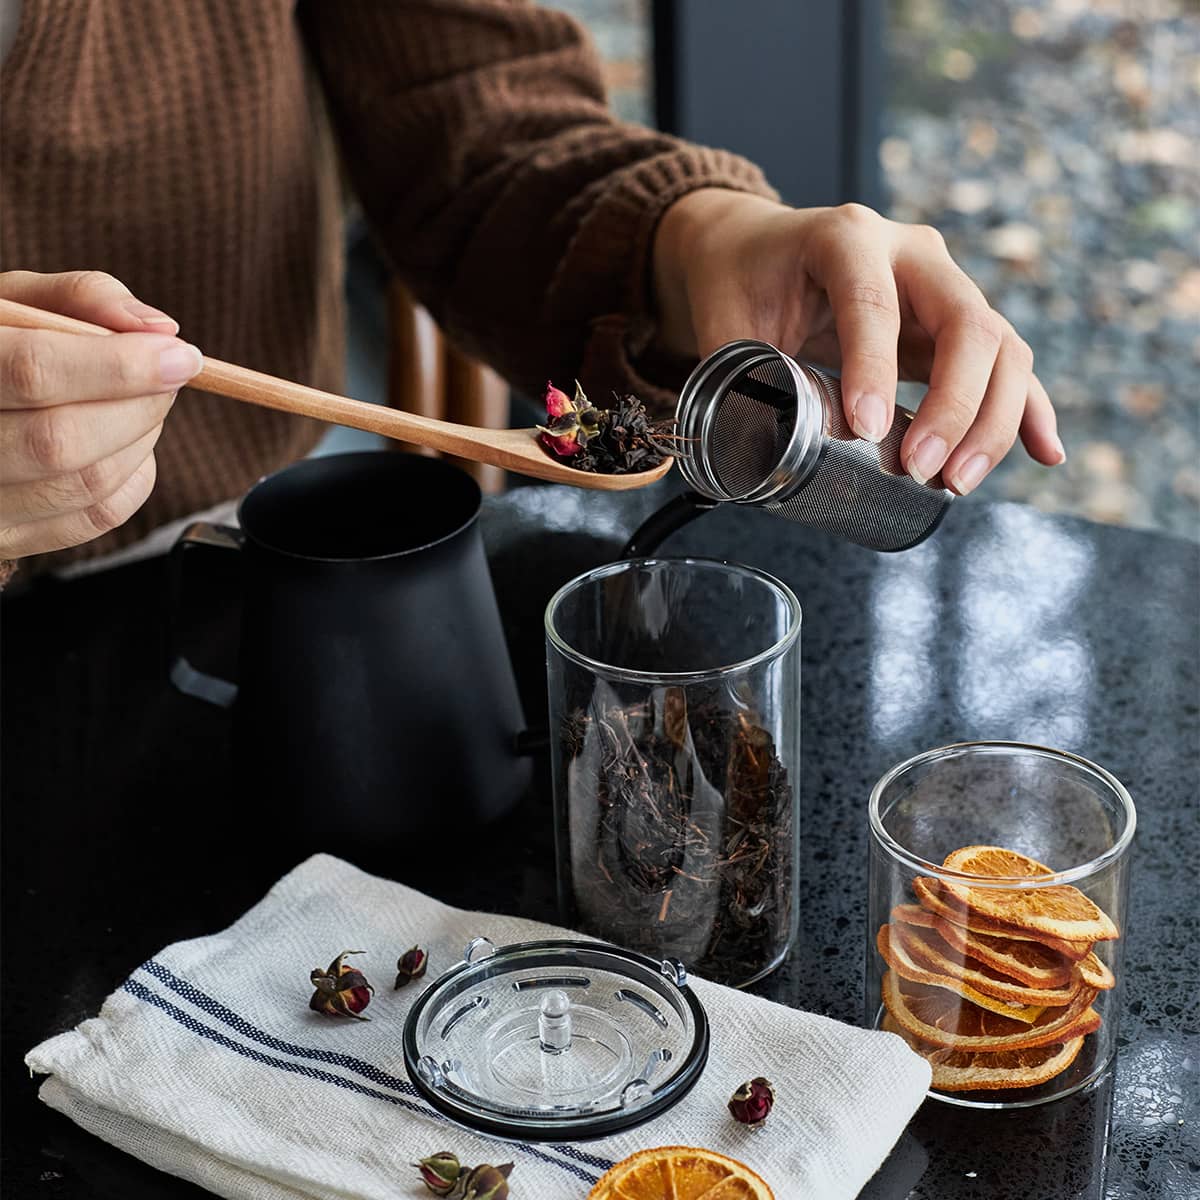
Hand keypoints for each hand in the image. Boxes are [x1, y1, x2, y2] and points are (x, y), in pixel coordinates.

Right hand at [0, 270, 201, 557]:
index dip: (121, 366)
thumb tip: (159, 328)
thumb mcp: (19, 302)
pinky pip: (95, 518)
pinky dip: (133, 477)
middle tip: (168, 377)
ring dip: (141, 439)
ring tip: (143, 404)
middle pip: (62, 440)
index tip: (181, 356)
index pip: (35, 372)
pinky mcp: (9, 538)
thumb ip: (83, 297)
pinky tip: (125, 444)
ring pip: (85, 484)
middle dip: (140, 406)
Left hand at [652, 191, 1063, 493]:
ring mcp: (944, 285)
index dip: (876, 368)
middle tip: (924, 470)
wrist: (757, 247)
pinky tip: (1046, 453)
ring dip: (991, 420)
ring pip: (1000, 347)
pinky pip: (1007, 366)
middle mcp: (910, 253)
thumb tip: (745, 450)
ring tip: (957, 483)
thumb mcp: (724, 317)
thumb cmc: (740, 279)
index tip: (867, 430)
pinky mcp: (956, 324)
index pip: (874, 302)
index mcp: (847, 238)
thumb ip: (735, 374)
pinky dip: (1029, 411)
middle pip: (967, 322)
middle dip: (954, 405)